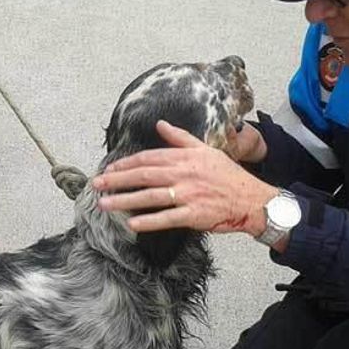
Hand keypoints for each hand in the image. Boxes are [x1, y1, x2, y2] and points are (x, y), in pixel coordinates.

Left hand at [92, 120, 277, 234]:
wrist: (251, 199)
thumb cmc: (227, 175)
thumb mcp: (205, 150)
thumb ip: (180, 138)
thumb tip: (160, 125)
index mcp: (184, 158)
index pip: (148, 158)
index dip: (126, 163)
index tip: (109, 168)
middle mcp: (184, 174)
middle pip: (144, 175)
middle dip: (117, 180)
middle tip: (96, 185)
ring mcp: (188, 195)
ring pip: (150, 197)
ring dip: (125, 200)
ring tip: (105, 204)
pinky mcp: (194, 215)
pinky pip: (167, 218)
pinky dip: (149, 221)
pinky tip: (131, 223)